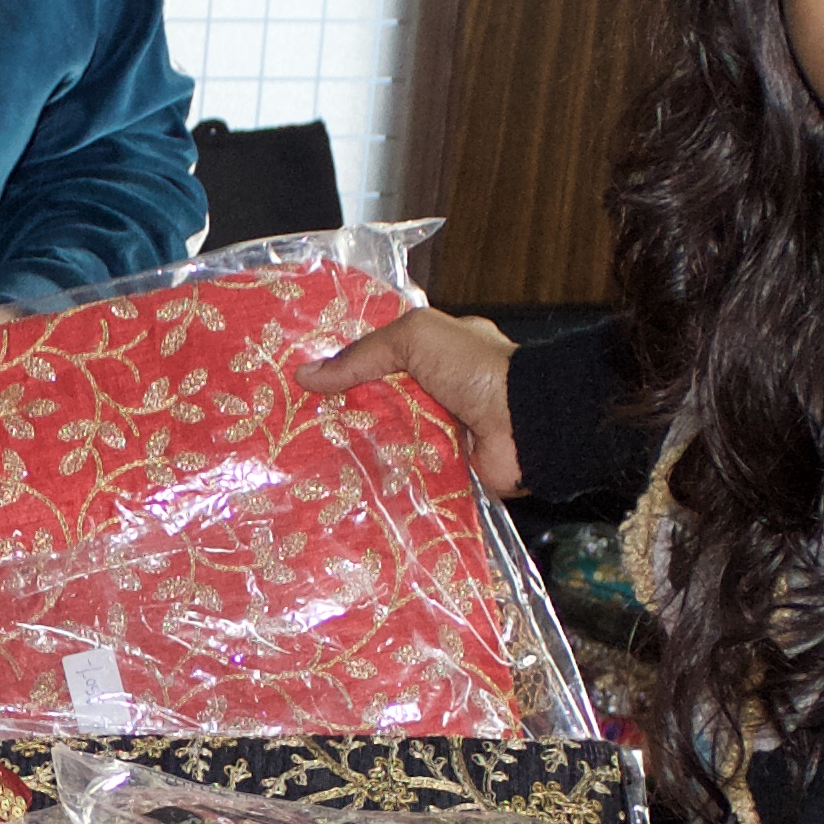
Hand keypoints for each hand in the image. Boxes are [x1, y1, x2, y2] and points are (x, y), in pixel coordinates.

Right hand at [300, 305, 523, 495]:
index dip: (345, 366)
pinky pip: (405, 473)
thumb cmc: (475, 369)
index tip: (303, 381)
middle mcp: (439, 391)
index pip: (382, 356)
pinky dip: (381, 479)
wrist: (526, 424)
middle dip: (343, 412)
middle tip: (297, 425)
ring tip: (308, 459)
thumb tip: (306, 375)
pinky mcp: (444, 470)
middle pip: (379, 401)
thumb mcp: (415, 338)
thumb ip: (363, 354)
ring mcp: (441, 432)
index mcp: (437, 352)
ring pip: (388, 440)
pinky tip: (343, 485)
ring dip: (357, 448)